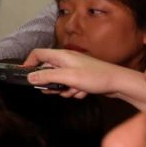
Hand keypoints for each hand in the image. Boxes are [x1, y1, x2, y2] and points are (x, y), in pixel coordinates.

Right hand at [22, 48, 145, 107]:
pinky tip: (82, 92)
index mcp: (61, 56)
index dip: (29, 64)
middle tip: (54, 90)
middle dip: (49, 83)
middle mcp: (66, 60)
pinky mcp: (80, 78)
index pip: (37, 54)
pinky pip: (69, 86)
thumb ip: (46, 77)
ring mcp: (74, 69)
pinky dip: (73, 91)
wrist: (119, 83)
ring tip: (73, 90)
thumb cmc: (96, 77)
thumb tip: (29, 77)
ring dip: (63, 89)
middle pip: (47, 71)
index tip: (26, 77)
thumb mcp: (67, 77)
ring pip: (58, 81)